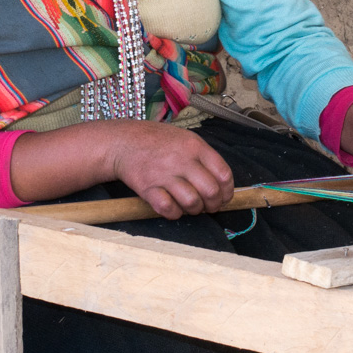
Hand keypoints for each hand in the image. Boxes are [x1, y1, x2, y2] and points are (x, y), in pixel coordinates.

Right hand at [106, 122, 235, 217]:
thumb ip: (204, 158)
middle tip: (209, 207)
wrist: (124, 142)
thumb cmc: (159, 142)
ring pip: (192, 202)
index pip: (223, 174)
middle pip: (210, 191)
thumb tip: (223, 183)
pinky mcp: (148, 189)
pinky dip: (174, 213)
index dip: (228, 191)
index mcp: (195, 146)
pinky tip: (174, 207)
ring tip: (192, 207)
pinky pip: (168, 209)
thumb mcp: (186, 139)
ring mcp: (164, 175)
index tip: (225, 197)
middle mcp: (182, 160)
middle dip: (214, 205)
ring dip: (195, 210)